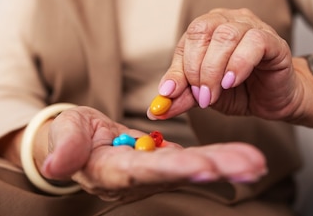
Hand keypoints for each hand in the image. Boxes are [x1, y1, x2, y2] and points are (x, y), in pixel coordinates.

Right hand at [40, 106, 266, 201]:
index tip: (201, 166)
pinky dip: (220, 159)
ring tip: (257, 162)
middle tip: (250, 166)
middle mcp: (138, 177)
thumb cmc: (70, 136)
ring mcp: (154, 172)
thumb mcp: (63, 134)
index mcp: (111, 171)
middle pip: (178, 172)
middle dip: (214, 167)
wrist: (80, 143)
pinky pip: (195, 158)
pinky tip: (247, 159)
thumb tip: (55, 166)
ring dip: (226, 164)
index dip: (172, 168)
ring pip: (192, 166)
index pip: (143, 170)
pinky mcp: (165, 162)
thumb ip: (64, 147)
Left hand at [149, 8, 302, 121]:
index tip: (172, 94)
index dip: (179, 67)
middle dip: (196, 68)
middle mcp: (228, 20)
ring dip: (214, 69)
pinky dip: (238, 63)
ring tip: (214, 93)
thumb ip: (182, 96)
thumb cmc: (239, 91)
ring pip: (226, 35)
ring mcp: (252, 26)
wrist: (274, 101)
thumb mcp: (203, 94)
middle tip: (200, 96)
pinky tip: (232, 81)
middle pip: (202, 30)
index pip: (187, 38)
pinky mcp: (273, 40)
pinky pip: (254, 42)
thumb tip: (157, 107)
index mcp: (208, 28)